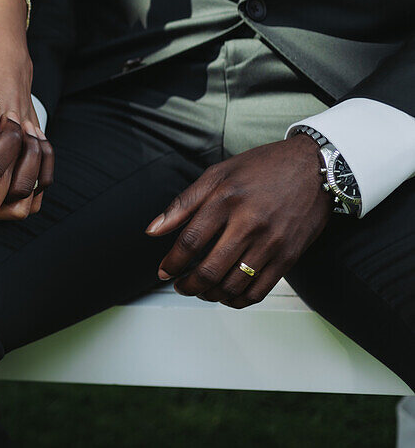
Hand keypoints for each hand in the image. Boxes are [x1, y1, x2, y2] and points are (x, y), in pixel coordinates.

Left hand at [145, 135, 332, 308]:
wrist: (314, 167)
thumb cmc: (262, 168)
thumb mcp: (218, 174)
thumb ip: (183, 204)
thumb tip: (152, 231)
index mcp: (225, 200)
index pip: (190, 242)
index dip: (172, 263)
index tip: (164, 272)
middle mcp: (249, 223)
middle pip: (209, 270)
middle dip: (188, 285)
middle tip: (180, 287)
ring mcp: (271, 242)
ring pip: (233, 285)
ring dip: (211, 295)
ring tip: (202, 291)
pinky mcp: (289, 256)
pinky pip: (260, 290)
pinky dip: (239, 300)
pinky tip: (227, 294)